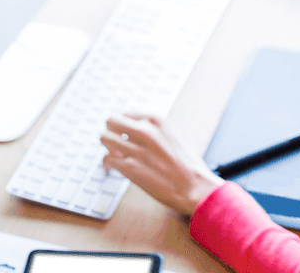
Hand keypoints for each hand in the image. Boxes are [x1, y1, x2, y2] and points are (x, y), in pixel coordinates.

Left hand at [100, 112, 224, 216]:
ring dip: (108, 148)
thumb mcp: (171, 136)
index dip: (124, 126)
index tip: (124, 135)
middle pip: (111, 121)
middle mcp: (144, 130)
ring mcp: (135, 148)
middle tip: (115, 144)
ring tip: (115, 156)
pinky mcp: (129, 167)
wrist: (194, 187)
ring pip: (104, 138)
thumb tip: (134, 133)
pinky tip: (113, 168)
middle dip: (111, 132)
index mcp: (156, 120)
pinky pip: (106, 159)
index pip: (126, 113)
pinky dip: (107, 164)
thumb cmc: (187, 165)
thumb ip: (152, 132)